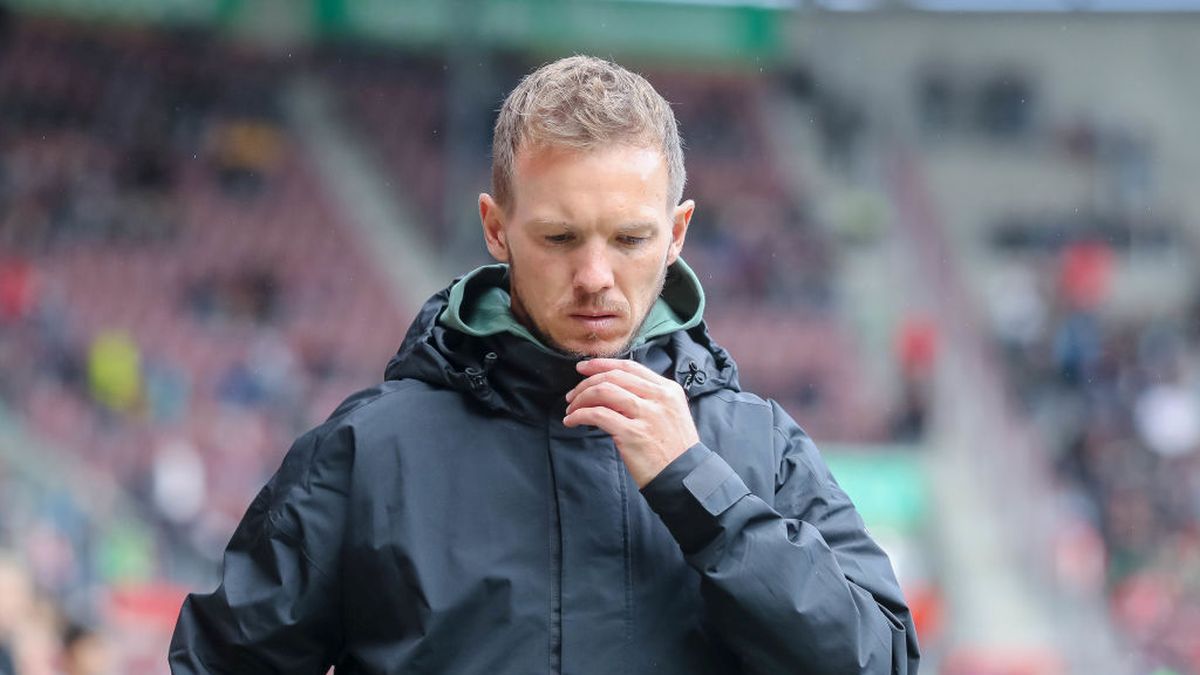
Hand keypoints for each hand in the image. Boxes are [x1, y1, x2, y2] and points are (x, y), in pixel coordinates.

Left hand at [563, 358, 699, 487]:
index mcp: (668, 390)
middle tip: (572, 394)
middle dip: (586, 383)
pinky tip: (572, 421)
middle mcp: (659, 398)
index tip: (583, 367)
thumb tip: (613, 390)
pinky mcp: (632, 434)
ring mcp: (646, 415)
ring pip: (603, 392)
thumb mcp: (670, 413)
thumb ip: (649, 398)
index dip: (602, 364)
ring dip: (581, 398)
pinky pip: (598, 415)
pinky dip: (580, 415)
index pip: (630, 367)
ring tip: (571, 408)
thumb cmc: (674, 449)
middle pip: (613, 377)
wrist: (684, 476)